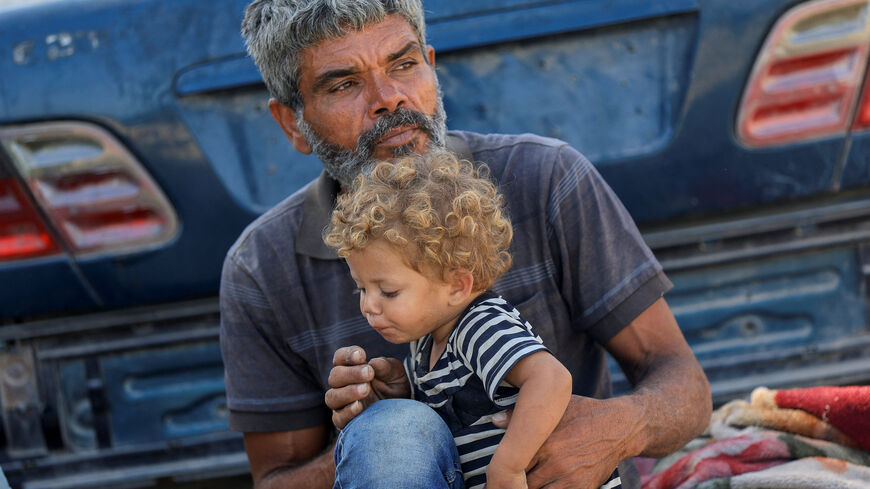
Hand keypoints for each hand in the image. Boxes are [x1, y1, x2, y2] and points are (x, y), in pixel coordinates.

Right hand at [325, 346, 409, 428]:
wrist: (403, 413)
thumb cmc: (396, 387)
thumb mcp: (395, 374)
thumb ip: (385, 366)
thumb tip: (373, 363)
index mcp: (352, 368)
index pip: (340, 358)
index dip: (347, 355)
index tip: (362, 355)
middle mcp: (343, 385)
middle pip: (334, 376)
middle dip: (351, 373)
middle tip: (369, 373)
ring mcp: (342, 404)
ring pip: (331, 397)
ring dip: (348, 392)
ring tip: (366, 390)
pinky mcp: (345, 422)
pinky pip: (338, 418)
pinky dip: (347, 412)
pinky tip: (359, 407)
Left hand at [493, 395, 641, 488]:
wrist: (619, 427)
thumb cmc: (582, 414)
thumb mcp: (554, 408)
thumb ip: (522, 415)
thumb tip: (495, 421)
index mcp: (545, 443)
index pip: (513, 464)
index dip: (505, 470)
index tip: (499, 473)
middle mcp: (556, 464)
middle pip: (523, 483)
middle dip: (515, 482)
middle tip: (508, 480)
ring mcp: (570, 480)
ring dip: (529, 487)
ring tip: (524, 482)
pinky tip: (543, 484)